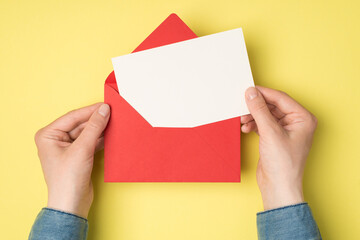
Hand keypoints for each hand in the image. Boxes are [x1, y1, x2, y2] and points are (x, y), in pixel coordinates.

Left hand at [35, 103, 109, 217]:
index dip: (90, 111)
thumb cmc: (67, 180)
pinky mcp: (78, 155)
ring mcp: (67, 148)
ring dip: (100, 129)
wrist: (71, 204)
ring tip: (114, 123)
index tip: (106, 106)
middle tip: (113, 113)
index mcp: (48, 135)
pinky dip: (100, 139)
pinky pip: (90, 141)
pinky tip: (111, 135)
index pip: (73, 117)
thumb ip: (94, 127)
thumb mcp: (82, 149)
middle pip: (80, 124)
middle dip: (96, 120)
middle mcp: (55, 140)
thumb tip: (103, 110)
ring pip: (87, 132)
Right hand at [242, 86, 316, 209]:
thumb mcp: (270, 132)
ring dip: (253, 116)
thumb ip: (259, 110)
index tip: (248, 91)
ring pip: (266, 115)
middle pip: (272, 106)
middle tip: (242, 106)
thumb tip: (251, 93)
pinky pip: (263, 124)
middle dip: (256, 107)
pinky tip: (246, 127)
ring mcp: (286, 130)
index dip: (263, 93)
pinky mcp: (275, 137)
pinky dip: (253, 124)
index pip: (280, 98)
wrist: (278, 186)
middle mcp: (296, 122)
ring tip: (243, 120)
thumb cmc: (283, 164)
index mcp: (303, 118)